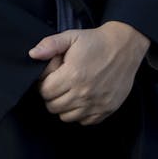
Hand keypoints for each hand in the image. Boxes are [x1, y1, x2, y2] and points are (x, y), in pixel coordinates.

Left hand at [30, 21, 149, 124]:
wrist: (124, 48)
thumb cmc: (95, 42)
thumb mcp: (71, 37)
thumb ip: (50, 45)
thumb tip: (32, 54)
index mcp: (73, 75)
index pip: (45, 92)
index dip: (42, 84)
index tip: (49, 77)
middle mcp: (84, 93)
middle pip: (53, 106)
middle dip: (51, 96)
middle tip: (58, 84)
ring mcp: (96, 103)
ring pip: (67, 117)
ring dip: (64, 106)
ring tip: (69, 92)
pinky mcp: (107, 109)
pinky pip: (85, 121)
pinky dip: (80, 114)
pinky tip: (82, 100)